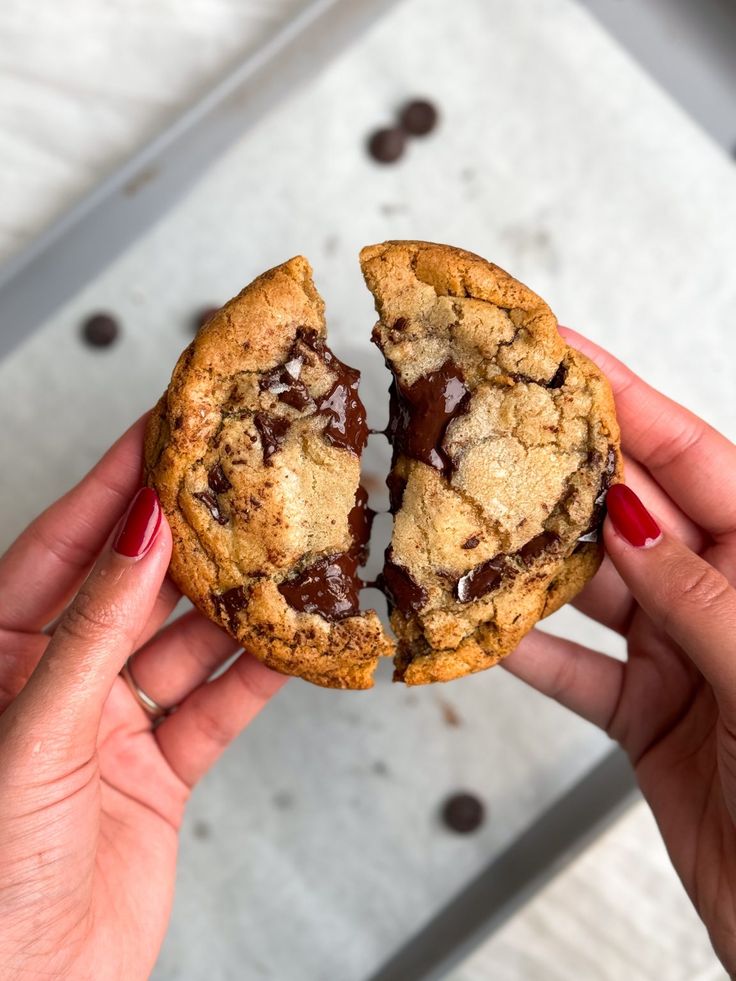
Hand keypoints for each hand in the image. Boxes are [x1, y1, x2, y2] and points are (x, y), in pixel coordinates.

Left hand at [0, 417, 285, 979]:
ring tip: (283, 551)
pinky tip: (295, 641)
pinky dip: (259, 677)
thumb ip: (94, 630)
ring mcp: (112, 725)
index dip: (112, 487)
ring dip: (235, 605)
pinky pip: (217, 707)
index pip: (62, 548)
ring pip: (185, 644)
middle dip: (187, 536)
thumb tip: (138, 532)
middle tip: (238, 480)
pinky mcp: (160, 770)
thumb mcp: (36, 734)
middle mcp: (57, 681)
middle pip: (133, 587)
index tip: (159, 432)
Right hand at [504, 328, 735, 970]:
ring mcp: (683, 654)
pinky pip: (573, 669)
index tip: (560, 350)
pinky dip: (524, 652)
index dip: (623, 398)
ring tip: (466, 519)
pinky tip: (477, 631)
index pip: (690, 457)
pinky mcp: (647, 714)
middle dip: (559, 468)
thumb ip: (698, 596)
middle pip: (630, 511)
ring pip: (591, 588)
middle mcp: (723, 596)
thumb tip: (630, 520)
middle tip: (491, 426)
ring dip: (528, 562)